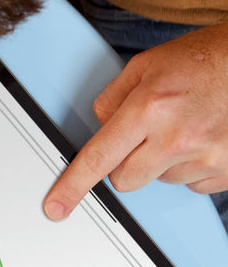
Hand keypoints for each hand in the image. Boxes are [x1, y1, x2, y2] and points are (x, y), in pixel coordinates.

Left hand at [44, 23, 227, 218]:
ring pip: (158, 180)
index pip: (98, 157)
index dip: (73, 186)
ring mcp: (205, 156)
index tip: (56, 207)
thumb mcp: (146, 66)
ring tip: (185, 126)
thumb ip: (112, 99)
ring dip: (163, 161)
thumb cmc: (204, 59)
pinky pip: (191, 184)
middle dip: (125, 162)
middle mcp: (177, 136)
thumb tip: (98, 129)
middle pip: (124, 179)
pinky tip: (203, 137)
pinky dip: (191, 166)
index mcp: (149, 108)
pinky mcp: (226, 169)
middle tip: (147, 134)